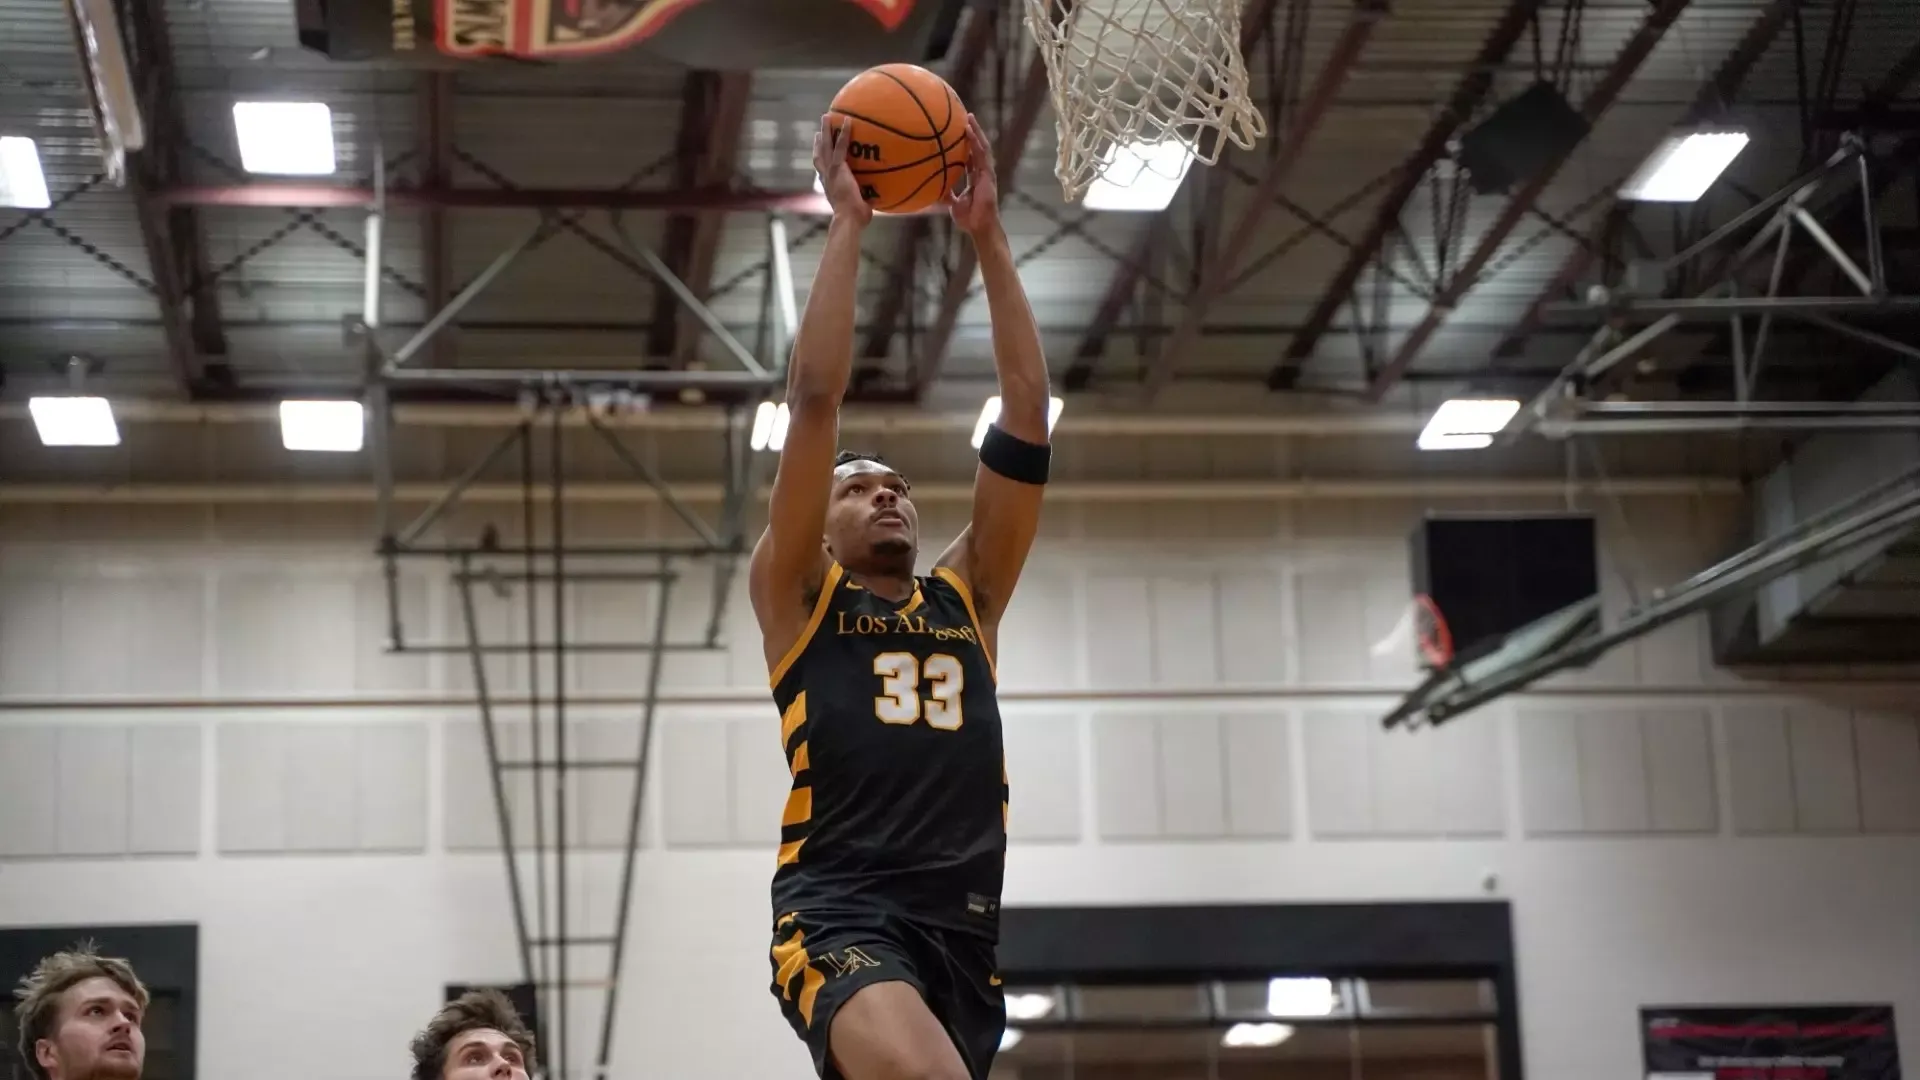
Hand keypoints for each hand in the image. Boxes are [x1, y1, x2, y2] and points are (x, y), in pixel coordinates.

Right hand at [814, 115, 872, 226]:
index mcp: (829, 186)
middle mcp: (826, 177)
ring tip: (827, 117)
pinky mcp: (838, 168)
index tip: (820, 152)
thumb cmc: (856, 220)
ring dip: (826, 131)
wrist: (849, 220)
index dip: (821, 161)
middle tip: (818, 131)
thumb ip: (867, 200)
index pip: (823, 171)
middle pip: (819, 155)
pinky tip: (848, 120)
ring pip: (825, 146)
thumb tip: (881, 199)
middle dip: (818, 142)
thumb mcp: (861, 208)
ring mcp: (831, 171)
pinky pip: (841, 146)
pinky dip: (844, 133)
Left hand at [945, 113, 997, 236]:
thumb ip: (946, 194)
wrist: (979, 226)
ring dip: (976, 132)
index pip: (970, 157)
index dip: (965, 145)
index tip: (957, 133)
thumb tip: (933, 189)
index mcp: (974, 178)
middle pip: (977, 148)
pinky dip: (977, 142)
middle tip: (964, 118)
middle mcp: (981, 172)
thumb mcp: (952, 203)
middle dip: (972, 133)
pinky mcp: (988, 174)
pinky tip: (970, 131)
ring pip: (982, 147)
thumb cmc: (968, 218)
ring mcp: (986, 172)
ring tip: (969, 117)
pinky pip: (982, 154)